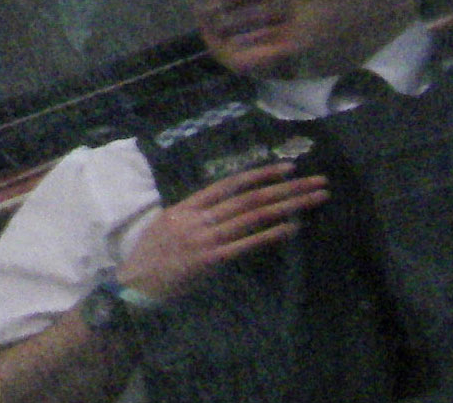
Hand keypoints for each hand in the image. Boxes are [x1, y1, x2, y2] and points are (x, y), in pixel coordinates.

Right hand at [116, 160, 327, 303]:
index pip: (229, 183)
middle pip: (249, 197)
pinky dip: (268, 234)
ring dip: (287, 206)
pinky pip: (244, 244)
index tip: (288, 168)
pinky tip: (291, 228)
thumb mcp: (168, 225)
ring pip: (251, 216)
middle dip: (286, 188)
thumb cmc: (150, 257)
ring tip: (312, 199)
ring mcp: (204, 237)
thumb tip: (222, 210)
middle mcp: (197, 217)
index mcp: (186, 206)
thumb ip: (194, 216)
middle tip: (316, 181)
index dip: (260, 174)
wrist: (135, 284)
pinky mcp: (209, 260)